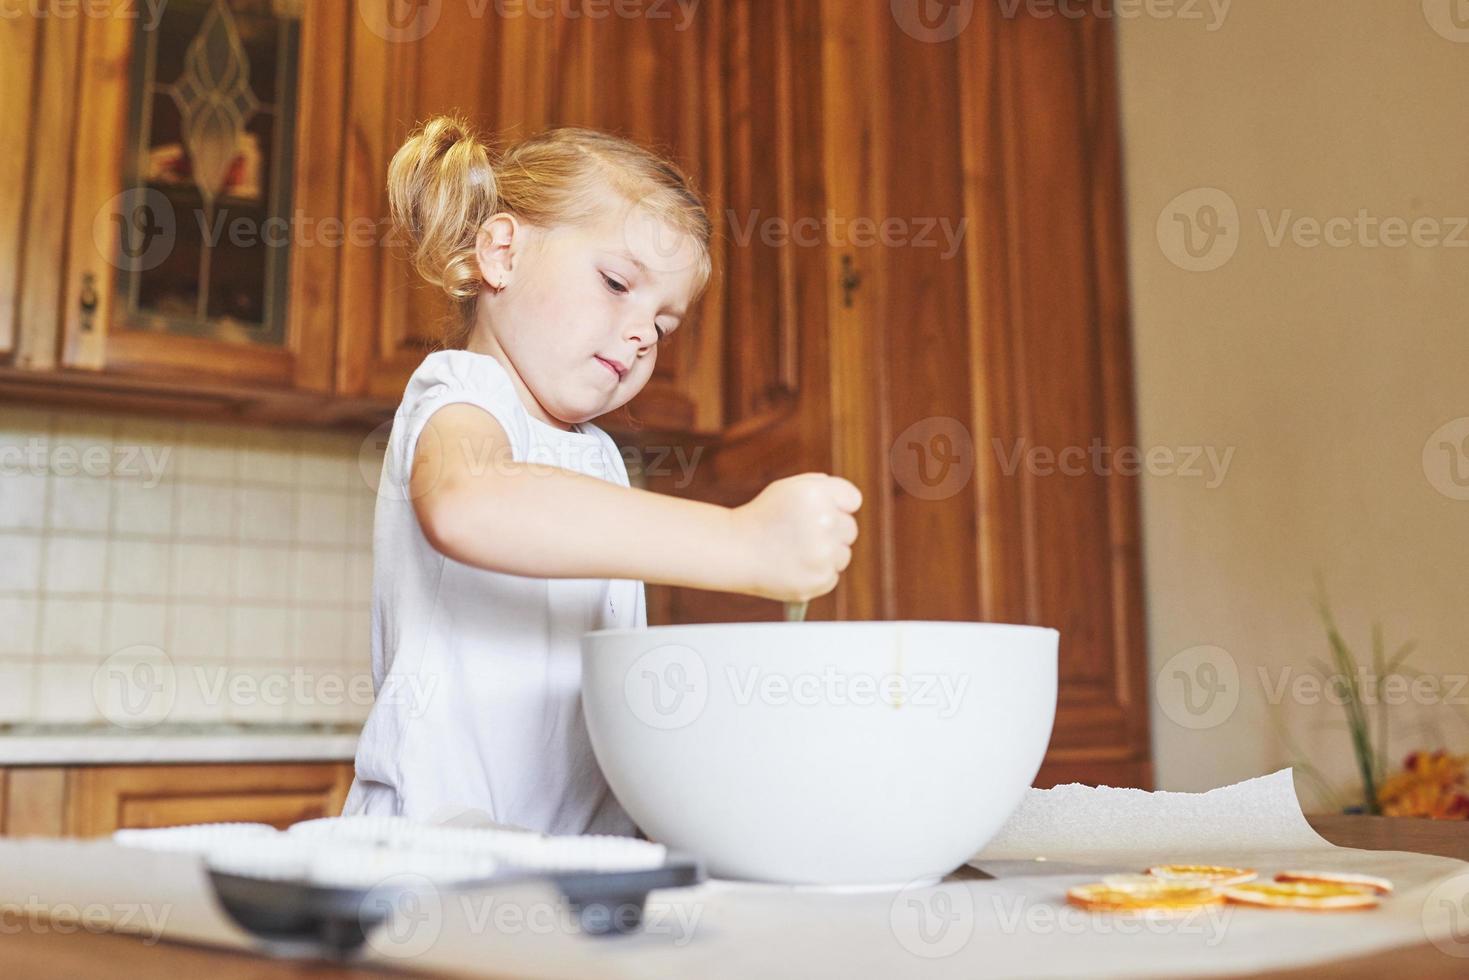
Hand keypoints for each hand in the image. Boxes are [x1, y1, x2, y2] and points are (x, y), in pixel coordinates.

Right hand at [731, 473, 861, 601]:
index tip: (822, 513)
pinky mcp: (820, 579)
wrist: (734, 550)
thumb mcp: (787, 489)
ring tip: (795, 552)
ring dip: (825, 555)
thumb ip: (819, 487)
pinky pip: (832, 576)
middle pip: (850, 529)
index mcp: (817, 493)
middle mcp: (824, 521)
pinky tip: (793, 567)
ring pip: (843, 555)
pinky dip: (816, 574)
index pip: (853, 500)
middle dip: (831, 532)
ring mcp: (823, 552)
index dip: (838, 506)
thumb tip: (848, 500)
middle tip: (802, 535)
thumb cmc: (760, 517)